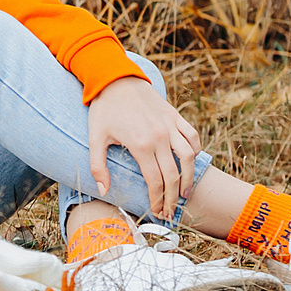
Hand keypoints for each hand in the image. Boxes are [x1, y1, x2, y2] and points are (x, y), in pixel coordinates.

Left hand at [86, 76, 201, 216]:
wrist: (115, 78)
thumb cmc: (104, 109)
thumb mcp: (95, 137)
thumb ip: (98, 166)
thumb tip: (104, 191)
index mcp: (140, 145)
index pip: (155, 181)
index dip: (157, 200)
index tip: (157, 212)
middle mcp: (159, 137)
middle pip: (173, 175)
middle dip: (173, 198)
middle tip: (171, 211)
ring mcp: (170, 126)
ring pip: (189, 157)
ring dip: (189, 177)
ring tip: (184, 193)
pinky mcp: (175, 116)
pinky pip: (192, 136)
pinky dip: (195, 150)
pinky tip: (190, 162)